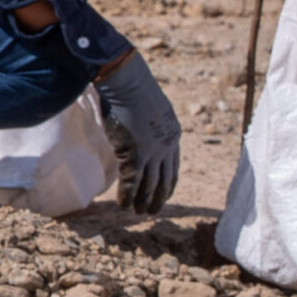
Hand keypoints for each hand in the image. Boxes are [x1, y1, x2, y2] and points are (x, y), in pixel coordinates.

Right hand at [93, 50, 179, 212]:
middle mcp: (166, 147)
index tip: (163, 193)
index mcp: (172, 135)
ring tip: (138, 212)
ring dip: (143, 200)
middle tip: (151, 210)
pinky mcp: (136, 156)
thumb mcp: (148, 107)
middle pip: (165, 179)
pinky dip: (128, 196)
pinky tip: (123, 206)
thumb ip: (146, 121)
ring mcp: (152, 153)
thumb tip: (136, 121)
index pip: (173, 165)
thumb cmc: (133, 88)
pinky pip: (132, 183)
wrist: (129, 84)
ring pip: (150, 184)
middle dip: (158, 196)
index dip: (168, 182)